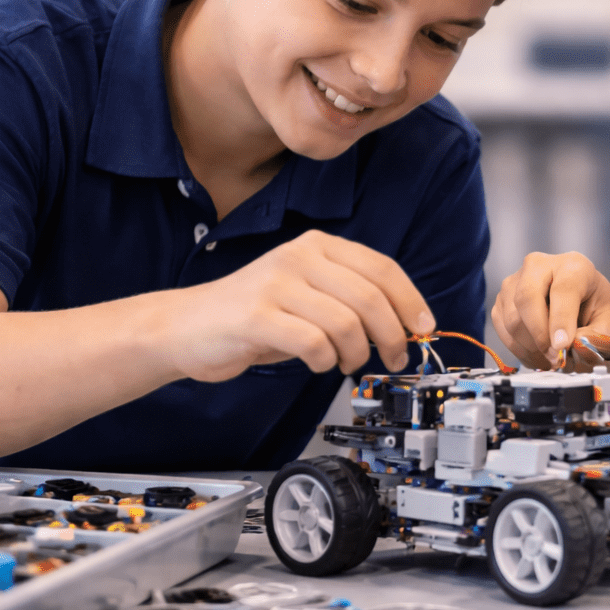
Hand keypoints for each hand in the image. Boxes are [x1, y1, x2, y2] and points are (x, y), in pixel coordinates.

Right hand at [165, 230, 433, 380]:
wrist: (186, 327)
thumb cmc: (254, 315)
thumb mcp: (307, 294)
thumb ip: (350, 299)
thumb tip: (405, 323)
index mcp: (317, 246)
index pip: (382, 269)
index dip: (411, 301)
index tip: (424, 328)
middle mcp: (298, 257)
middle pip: (370, 297)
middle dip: (392, 335)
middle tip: (394, 357)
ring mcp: (276, 284)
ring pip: (346, 322)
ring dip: (357, 353)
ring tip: (347, 363)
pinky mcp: (256, 316)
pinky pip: (313, 342)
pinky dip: (326, 360)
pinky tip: (319, 363)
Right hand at [491, 251, 609, 369]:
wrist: (580, 307)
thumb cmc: (596, 312)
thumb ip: (597, 339)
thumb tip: (573, 347)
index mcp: (575, 266)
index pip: (563, 289)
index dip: (561, 320)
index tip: (563, 347)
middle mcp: (541, 266)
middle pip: (527, 297)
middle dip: (540, 335)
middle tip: (555, 359)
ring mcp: (516, 281)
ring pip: (512, 318)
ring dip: (530, 347)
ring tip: (550, 360)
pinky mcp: (502, 299)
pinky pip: (502, 328)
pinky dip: (519, 349)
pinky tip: (537, 355)